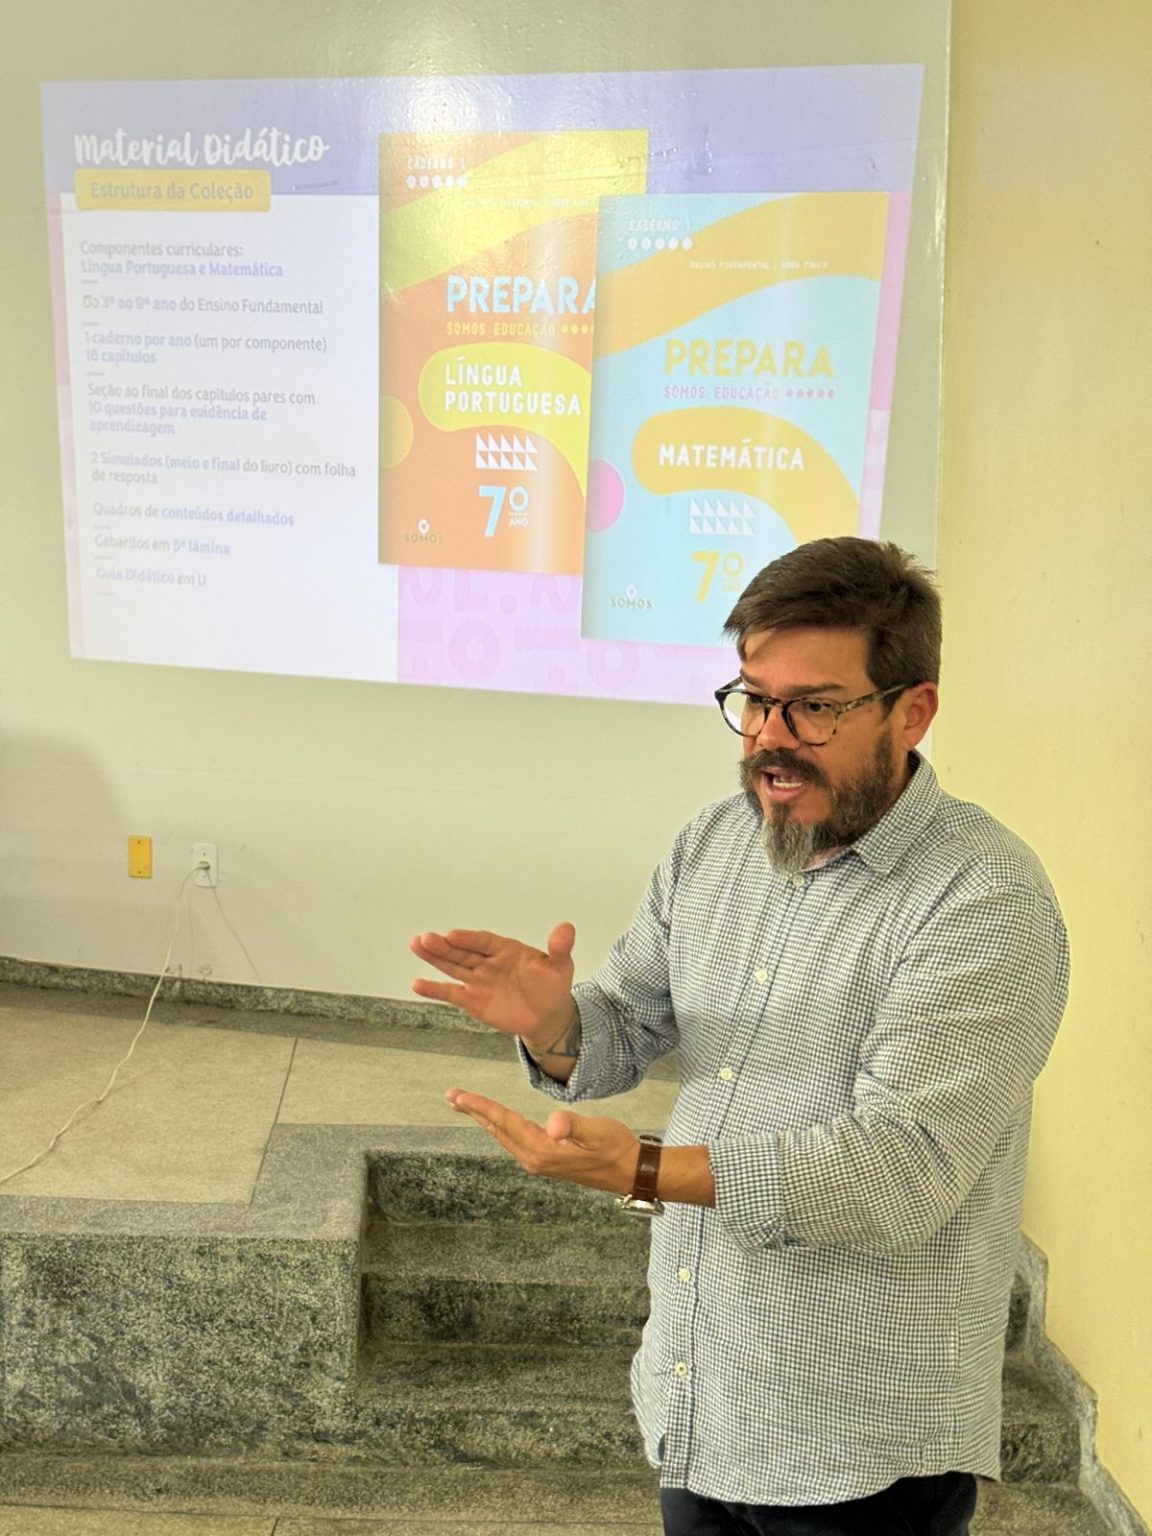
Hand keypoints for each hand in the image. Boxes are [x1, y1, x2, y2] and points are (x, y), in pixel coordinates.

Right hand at [410, 923, 575, 1041]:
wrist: (548, 1016)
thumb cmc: (553, 987)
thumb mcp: (561, 966)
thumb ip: (559, 948)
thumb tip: (567, 928)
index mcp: (507, 950)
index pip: (485, 941)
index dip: (470, 938)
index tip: (453, 935)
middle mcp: (488, 962)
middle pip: (463, 952)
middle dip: (444, 945)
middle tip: (425, 938)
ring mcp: (478, 980)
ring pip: (453, 967)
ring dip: (435, 958)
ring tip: (417, 945)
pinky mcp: (473, 1000)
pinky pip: (451, 993)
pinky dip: (434, 989)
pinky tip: (417, 984)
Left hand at [445, 1089, 638, 1196]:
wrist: (630, 1171)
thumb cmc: (616, 1148)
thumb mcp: (597, 1131)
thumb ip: (573, 1125)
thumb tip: (552, 1123)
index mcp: (542, 1150)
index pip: (504, 1122)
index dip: (481, 1106)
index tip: (459, 1096)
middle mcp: (534, 1159)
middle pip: (497, 1130)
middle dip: (474, 1111)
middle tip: (451, 1096)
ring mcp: (538, 1162)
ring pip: (503, 1136)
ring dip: (484, 1119)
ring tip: (466, 1105)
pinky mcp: (545, 1161)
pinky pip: (513, 1140)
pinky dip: (499, 1126)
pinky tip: (497, 1121)